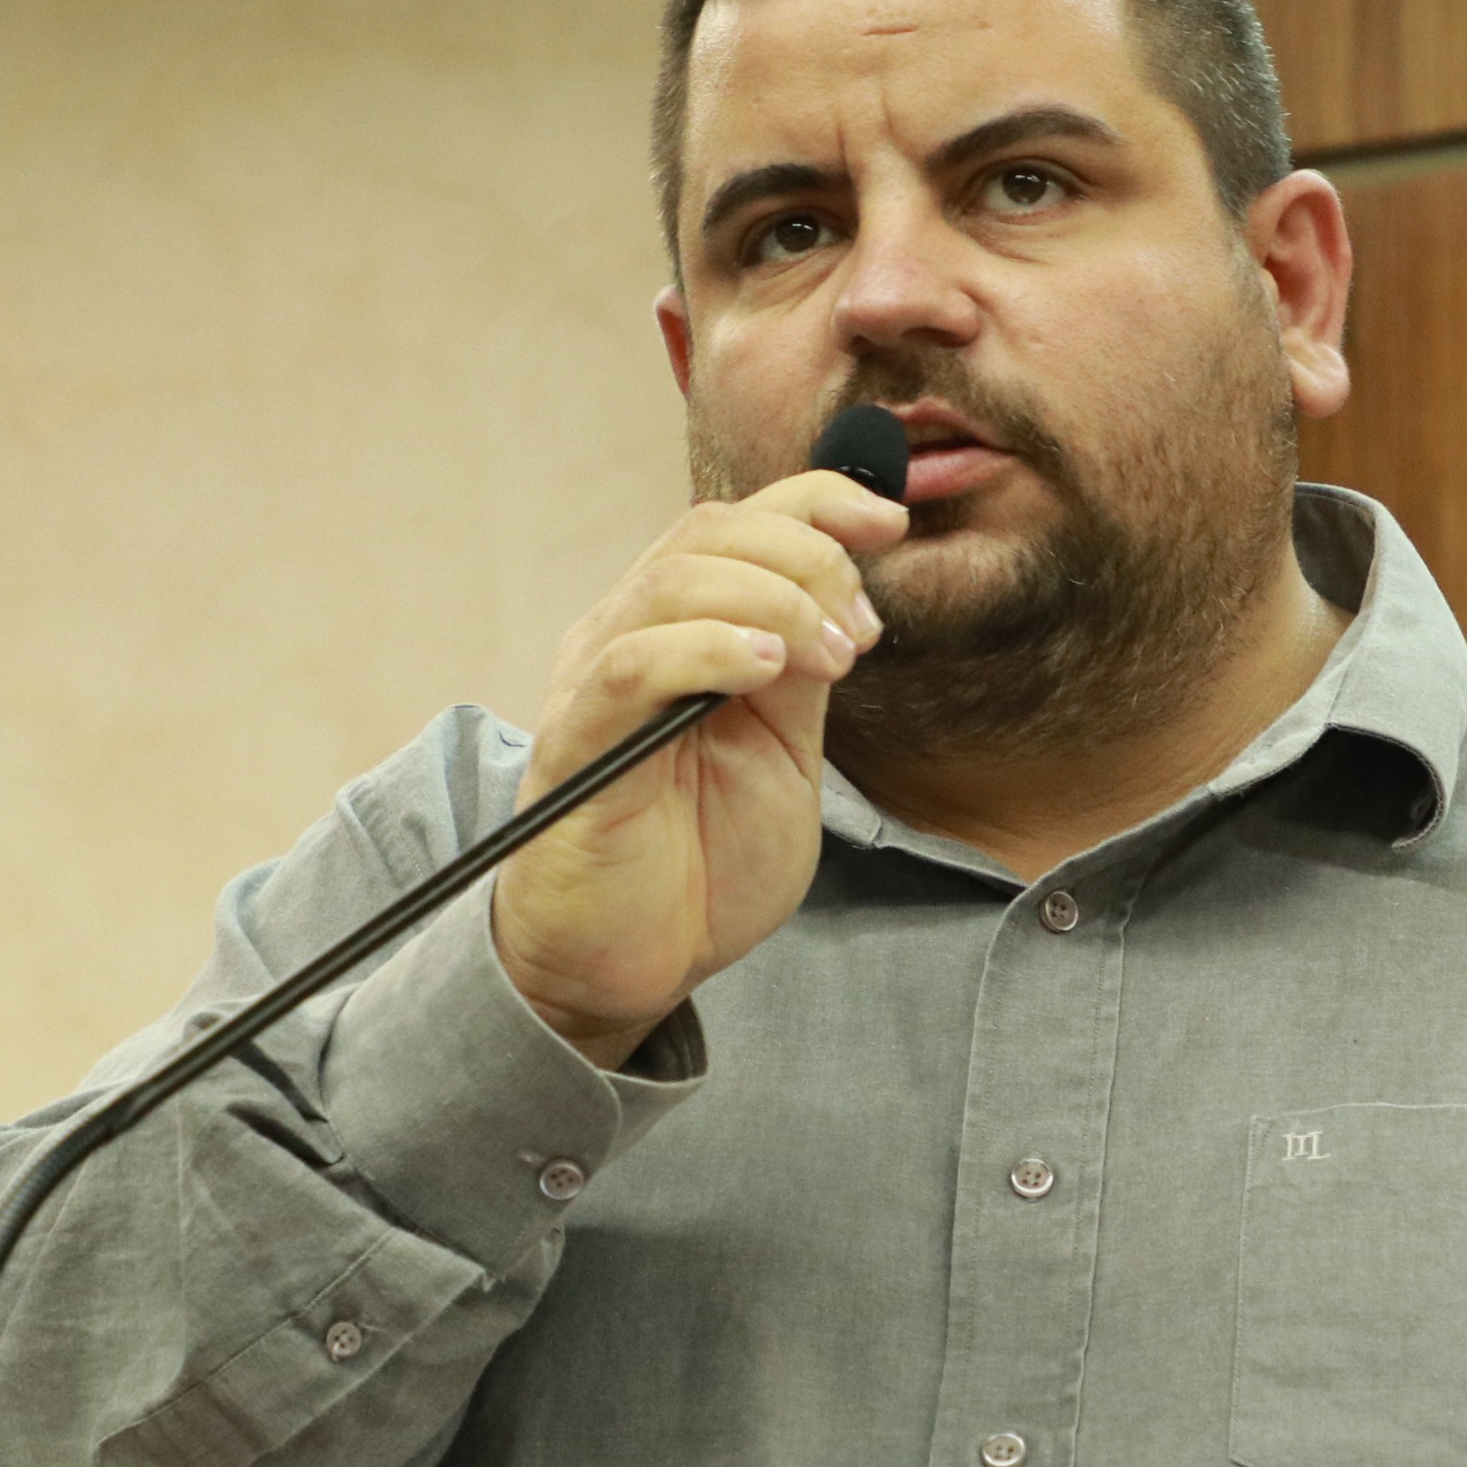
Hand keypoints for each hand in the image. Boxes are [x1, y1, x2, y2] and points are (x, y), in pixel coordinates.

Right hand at [492, 473, 905, 1063]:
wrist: (632, 965)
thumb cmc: (701, 864)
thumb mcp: (783, 754)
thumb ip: (800, 675)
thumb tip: (840, 597)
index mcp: (679, 630)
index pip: (736, 522)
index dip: (817, 501)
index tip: (891, 521)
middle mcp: (627, 637)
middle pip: (709, 532)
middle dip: (807, 558)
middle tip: (859, 633)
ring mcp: (595, 684)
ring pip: (673, 581)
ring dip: (774, 602)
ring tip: (830, 658)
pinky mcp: (576, 743)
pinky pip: (631, 664)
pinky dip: (707, 648)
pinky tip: (764, 671)